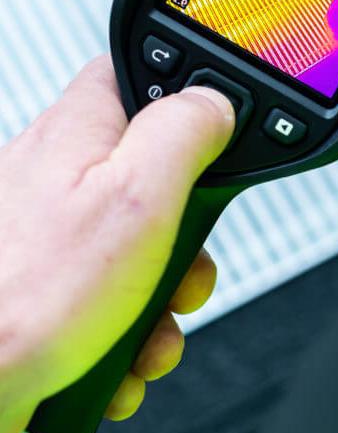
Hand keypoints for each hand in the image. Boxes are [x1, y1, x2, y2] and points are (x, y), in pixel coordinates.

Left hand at [0, 56, 233, 432]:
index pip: (141, 75)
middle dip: (188, 237)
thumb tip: (214, 100)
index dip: (189, 104)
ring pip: (143, 247)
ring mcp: (53, 232)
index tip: (214, 150)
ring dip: (163, 299)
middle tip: (183, 264)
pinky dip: (130, 331)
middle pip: (158, 179)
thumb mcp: (139, 196)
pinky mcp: (50, 284)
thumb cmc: (28, 298)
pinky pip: (114, 295)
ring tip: (151, 330)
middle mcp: (61, 173)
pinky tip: (121, 357)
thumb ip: (185, 132)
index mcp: (81, 130)